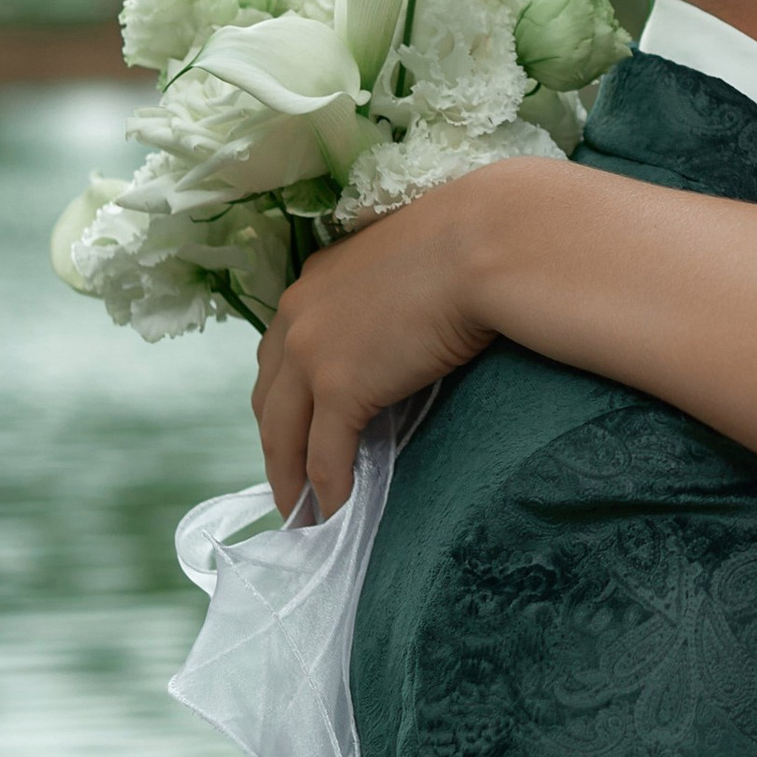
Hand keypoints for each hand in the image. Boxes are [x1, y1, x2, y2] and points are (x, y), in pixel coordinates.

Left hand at [255, 179, 500, 517]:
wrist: (487, 241)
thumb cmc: (468, 243)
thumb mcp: (404, 266)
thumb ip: (383, 300)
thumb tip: (401, 336)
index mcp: (312, 283)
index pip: (278, 355)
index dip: (283, 401)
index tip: (293, 431)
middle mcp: (297, 316)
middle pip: (269, 402)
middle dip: (276, 449)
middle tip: (289, 485)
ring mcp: (313, 353)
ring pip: (285, 437)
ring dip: (291, 482)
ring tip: (304, 515)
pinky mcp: (342, 387)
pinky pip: (326, 456)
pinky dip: (329, 491)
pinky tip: (337, 514)